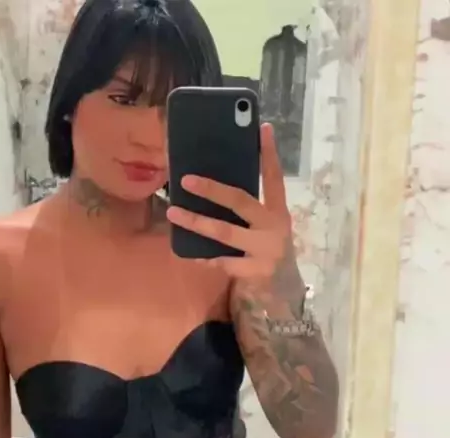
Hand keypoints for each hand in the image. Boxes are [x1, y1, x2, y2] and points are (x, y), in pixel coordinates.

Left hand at [166, 123, 293, 280]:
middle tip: (186, 180)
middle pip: (240, 201)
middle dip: (212, 189)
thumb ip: (250, 209)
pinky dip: (202, 256)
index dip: (269, 154)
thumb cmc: (268, 250)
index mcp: (278, 212)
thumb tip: (216, 186)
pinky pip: (220, 261)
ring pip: (225, 233)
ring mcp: (263, 250)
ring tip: (173, 212)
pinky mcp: (252, 271)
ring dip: (196, 222)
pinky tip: (185, 251)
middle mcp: (273, 227)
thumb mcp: (267, 226)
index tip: (261, 128)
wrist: (284, 289)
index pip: (275, 178)